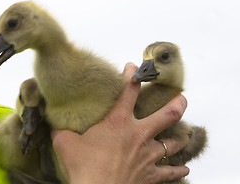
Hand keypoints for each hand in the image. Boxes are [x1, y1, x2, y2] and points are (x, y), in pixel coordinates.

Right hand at [51, 63, 189, 183]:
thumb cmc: (83, 168)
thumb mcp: (65, 144)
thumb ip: (62, 130)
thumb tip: (54, 122)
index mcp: (118, 122)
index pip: (129, 91)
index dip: (133, 75)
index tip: (135, 67)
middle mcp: (138, 135)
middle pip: (167, 114)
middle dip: (177, 103)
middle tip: (182, 97)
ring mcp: (147, 155)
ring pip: (172, 143)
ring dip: (179, 138)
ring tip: (185, 134)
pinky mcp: (150, 174)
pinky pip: (170, 172)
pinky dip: (178, 170)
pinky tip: (185, 169)